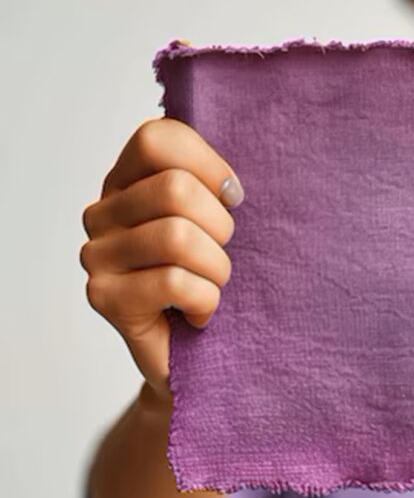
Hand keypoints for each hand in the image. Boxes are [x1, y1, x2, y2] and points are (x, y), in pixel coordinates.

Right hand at [80, 117, 243, 402]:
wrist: (201, 360)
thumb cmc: (216, 280)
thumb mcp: (219, 223)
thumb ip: (214, 184)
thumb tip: (232, 179)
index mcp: (128, 181)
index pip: (157, 137)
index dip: (209, 165)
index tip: (233, 199)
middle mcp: (101, 213)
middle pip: (175, 188)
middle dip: (221, 227)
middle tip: (220, 255)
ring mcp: (97, 255)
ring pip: (177, 237)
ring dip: (217, 269)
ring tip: (212, 287)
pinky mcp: (105, 298)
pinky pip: (175, 282)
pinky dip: (206, 301)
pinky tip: (200, 315)